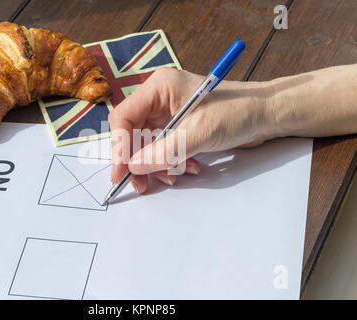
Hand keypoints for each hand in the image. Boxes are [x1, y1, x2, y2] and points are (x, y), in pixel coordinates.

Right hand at [108, 68, 275, 193]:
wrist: (267, 115)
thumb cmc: (238, 113)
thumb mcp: (198, 134)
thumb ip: (163, 152)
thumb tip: (133, 167)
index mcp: (159, 88)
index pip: (124, 117)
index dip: (119, 146)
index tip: (121, 172)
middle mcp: (159, 98)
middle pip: (132, 132)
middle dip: (138, 160)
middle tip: (142, 184)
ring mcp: (168, 112)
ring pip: (147, 144)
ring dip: (157, 164)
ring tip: (175, 175)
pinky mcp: (178, 126)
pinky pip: (163, 148)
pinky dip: (171, 162)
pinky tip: (190, 167)